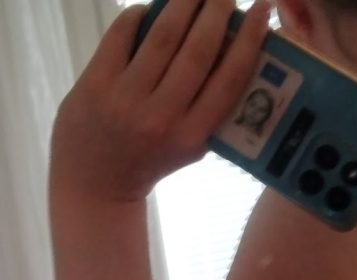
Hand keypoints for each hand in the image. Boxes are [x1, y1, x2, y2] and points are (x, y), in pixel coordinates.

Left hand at [50, 0, 270, 203]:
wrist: (93, 184)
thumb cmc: (149, 162)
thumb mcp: (187, 149)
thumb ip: (208, 111)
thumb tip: (233, 52)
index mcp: (192, 137)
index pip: (228, 80)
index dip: (249, 41)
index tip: (262, 12)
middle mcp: (162, 117)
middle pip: (198, 50)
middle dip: (218, 11)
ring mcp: (126, 98)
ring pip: (163, 36)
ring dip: (184, 2)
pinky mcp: (96, 82)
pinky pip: (123, 34)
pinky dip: (141, 14)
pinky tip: (153, 7)